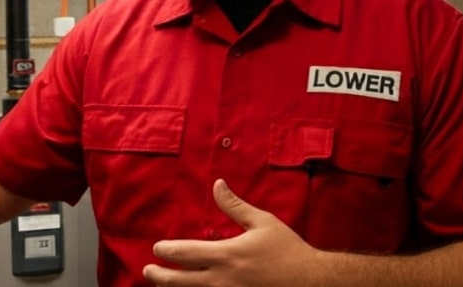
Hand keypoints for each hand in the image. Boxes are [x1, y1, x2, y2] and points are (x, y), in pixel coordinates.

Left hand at [142, 179, 323, 286]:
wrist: (314, 282)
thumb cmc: (289, 251)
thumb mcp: (263, 223)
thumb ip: (235, 206)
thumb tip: (217, 185)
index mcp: (228, 255)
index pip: (185, 254)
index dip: (167, 251)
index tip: (158, 248)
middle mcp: (224, 280)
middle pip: (179, 281)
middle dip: (159, 276)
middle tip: (148, 269)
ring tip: (162, 285)